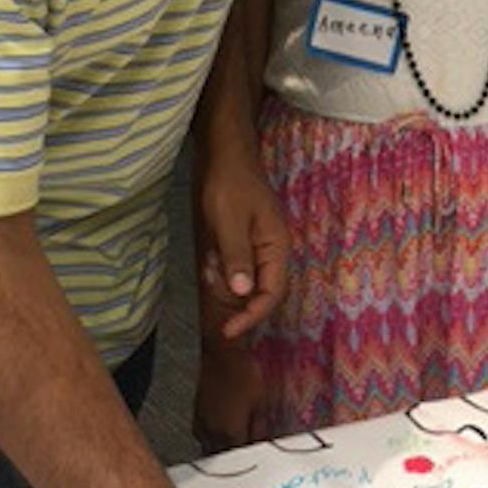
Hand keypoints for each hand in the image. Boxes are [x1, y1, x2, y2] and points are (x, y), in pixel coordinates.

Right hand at [193, 338, 265, 453]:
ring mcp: (201, 422)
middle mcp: (212, 432)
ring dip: (222, 447)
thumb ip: (260, 426)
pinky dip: (213, 436)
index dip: (252, 455)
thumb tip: (262, 440)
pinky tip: (222, 429)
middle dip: (236, 455)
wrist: (221, 352)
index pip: (241, 456)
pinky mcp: (196, 412)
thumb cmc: (243, 373)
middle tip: (247, 448)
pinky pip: (203, 434)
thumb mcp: (261, 401)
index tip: (260, 452)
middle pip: (223, 455)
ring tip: (235, 440)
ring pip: (210, 446)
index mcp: (230, 433)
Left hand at [198, 160, 289, 339]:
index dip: (252, 316)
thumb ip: (237, 256)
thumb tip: (243, 293)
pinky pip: (234, 272)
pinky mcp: (244, 246)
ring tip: (210, 257)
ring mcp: (258, 250)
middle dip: (231, 292)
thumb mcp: (229, 220)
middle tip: (210, 270)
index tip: (228, 331)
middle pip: (257, 294)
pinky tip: (210, 253)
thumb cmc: (229, 183)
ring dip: (223, 281)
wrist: (225, 156)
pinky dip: (220, 270)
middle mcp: (272, 253)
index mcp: (277, 247)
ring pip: (243, 285)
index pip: (272, 294)